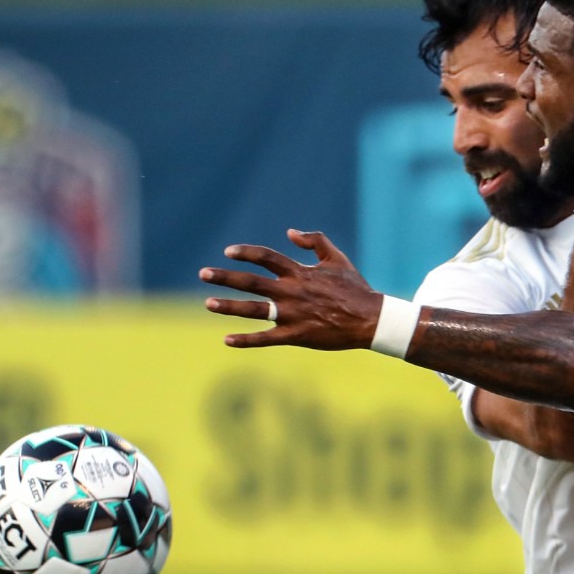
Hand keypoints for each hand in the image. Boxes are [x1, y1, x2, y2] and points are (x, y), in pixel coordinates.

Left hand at [200, 228, 381, 349]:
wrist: (370, 319)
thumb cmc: (355, 288)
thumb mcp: (337, 259)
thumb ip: (315, 241)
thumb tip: (290, 233)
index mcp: (300, 273)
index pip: (266, 257)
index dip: (246, 253)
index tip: (228, 252)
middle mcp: (292, 292)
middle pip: (251, 282)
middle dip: (225, 277)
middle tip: (203, 274)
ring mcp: (293, 315)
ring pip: (254, 310)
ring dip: (229, 306)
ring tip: (208, 304)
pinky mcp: (296, 335)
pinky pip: (266, 339)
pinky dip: (246, 340)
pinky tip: (227, 339)